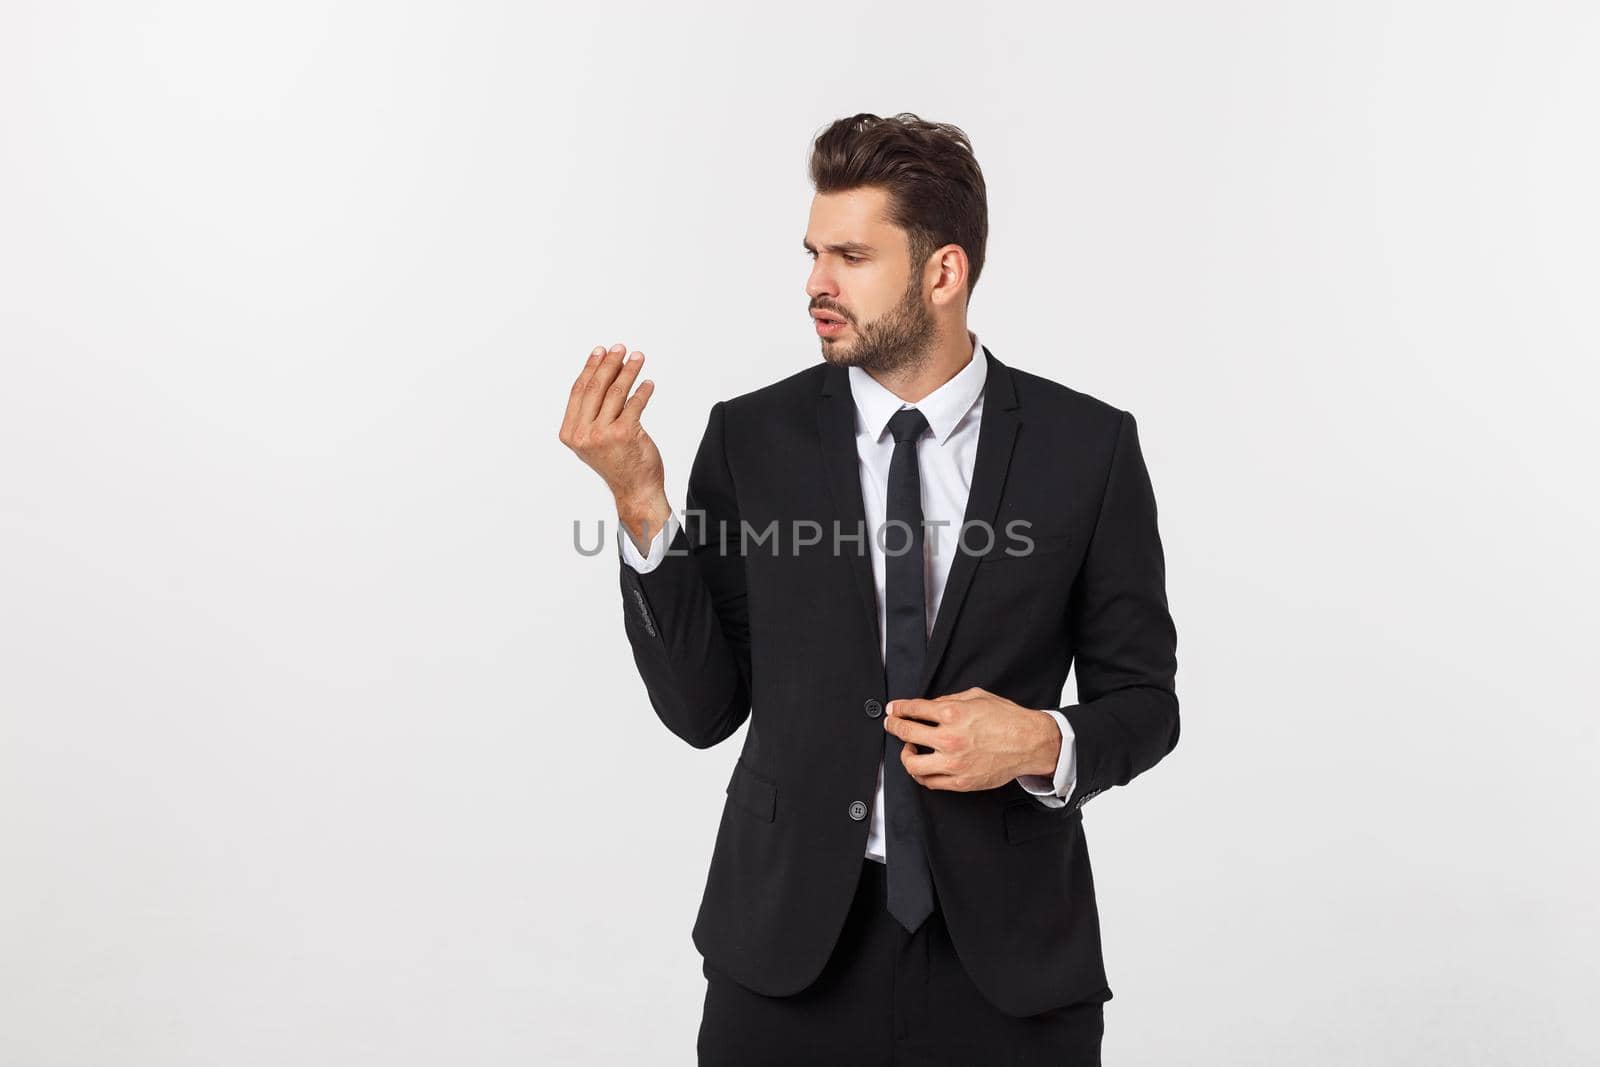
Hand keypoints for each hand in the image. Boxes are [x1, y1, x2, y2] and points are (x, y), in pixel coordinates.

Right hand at [559, 343, 667, 542]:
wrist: (634, 490)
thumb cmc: (616, 463)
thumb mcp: (592, 440)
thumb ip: (590, 414)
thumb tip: (603, 374)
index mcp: (570, 432)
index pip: (578, 391)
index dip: (590, 368)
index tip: (600, 352)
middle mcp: (583, 434)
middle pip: (595, 387)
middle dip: (609, 363)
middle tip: (620, 349)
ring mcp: (603, 434)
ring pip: (616, 391)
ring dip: (628, 370)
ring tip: (638, 358)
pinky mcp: (625, 433)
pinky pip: (635, 403)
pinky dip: (643, 390)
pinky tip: (648, 383)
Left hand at [883, 686, 1059, 792]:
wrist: (1030, 743)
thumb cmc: (1007, 719)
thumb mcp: (977, 697)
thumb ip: (949, 700)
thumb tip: (928, 706)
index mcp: (953, 713)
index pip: (913, 710)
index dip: (898, 709)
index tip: (892, 710)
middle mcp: (950, 738)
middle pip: (906, 734)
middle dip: (894, 726)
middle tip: (891, 724)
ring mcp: (954, 763)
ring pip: (912, 764)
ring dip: (905, 754)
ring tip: (910, 748)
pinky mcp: (960, 782)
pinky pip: (930, 781)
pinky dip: (922, 773)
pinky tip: (924, 764)